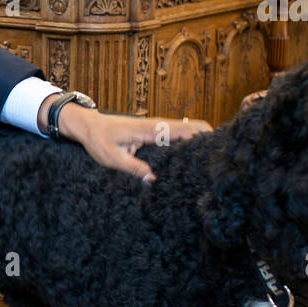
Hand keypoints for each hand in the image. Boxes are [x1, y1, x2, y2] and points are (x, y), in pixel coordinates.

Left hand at [38, 94, 211, 182]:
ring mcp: (158, 127)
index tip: (216, 151)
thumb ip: (134, 168)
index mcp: (152, 130)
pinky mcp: (155, 132)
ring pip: (188, 130)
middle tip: (218, 159)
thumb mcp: (113, 158)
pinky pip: (177, 134)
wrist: (89, 126)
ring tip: (209, 161)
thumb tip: (154, 181)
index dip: (204, 138)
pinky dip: (189, 141)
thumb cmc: (99, 140)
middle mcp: (159, 125)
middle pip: (194, 127)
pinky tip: (191, 157)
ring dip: (200, 141)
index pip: (186, 130)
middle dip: (208, 139)